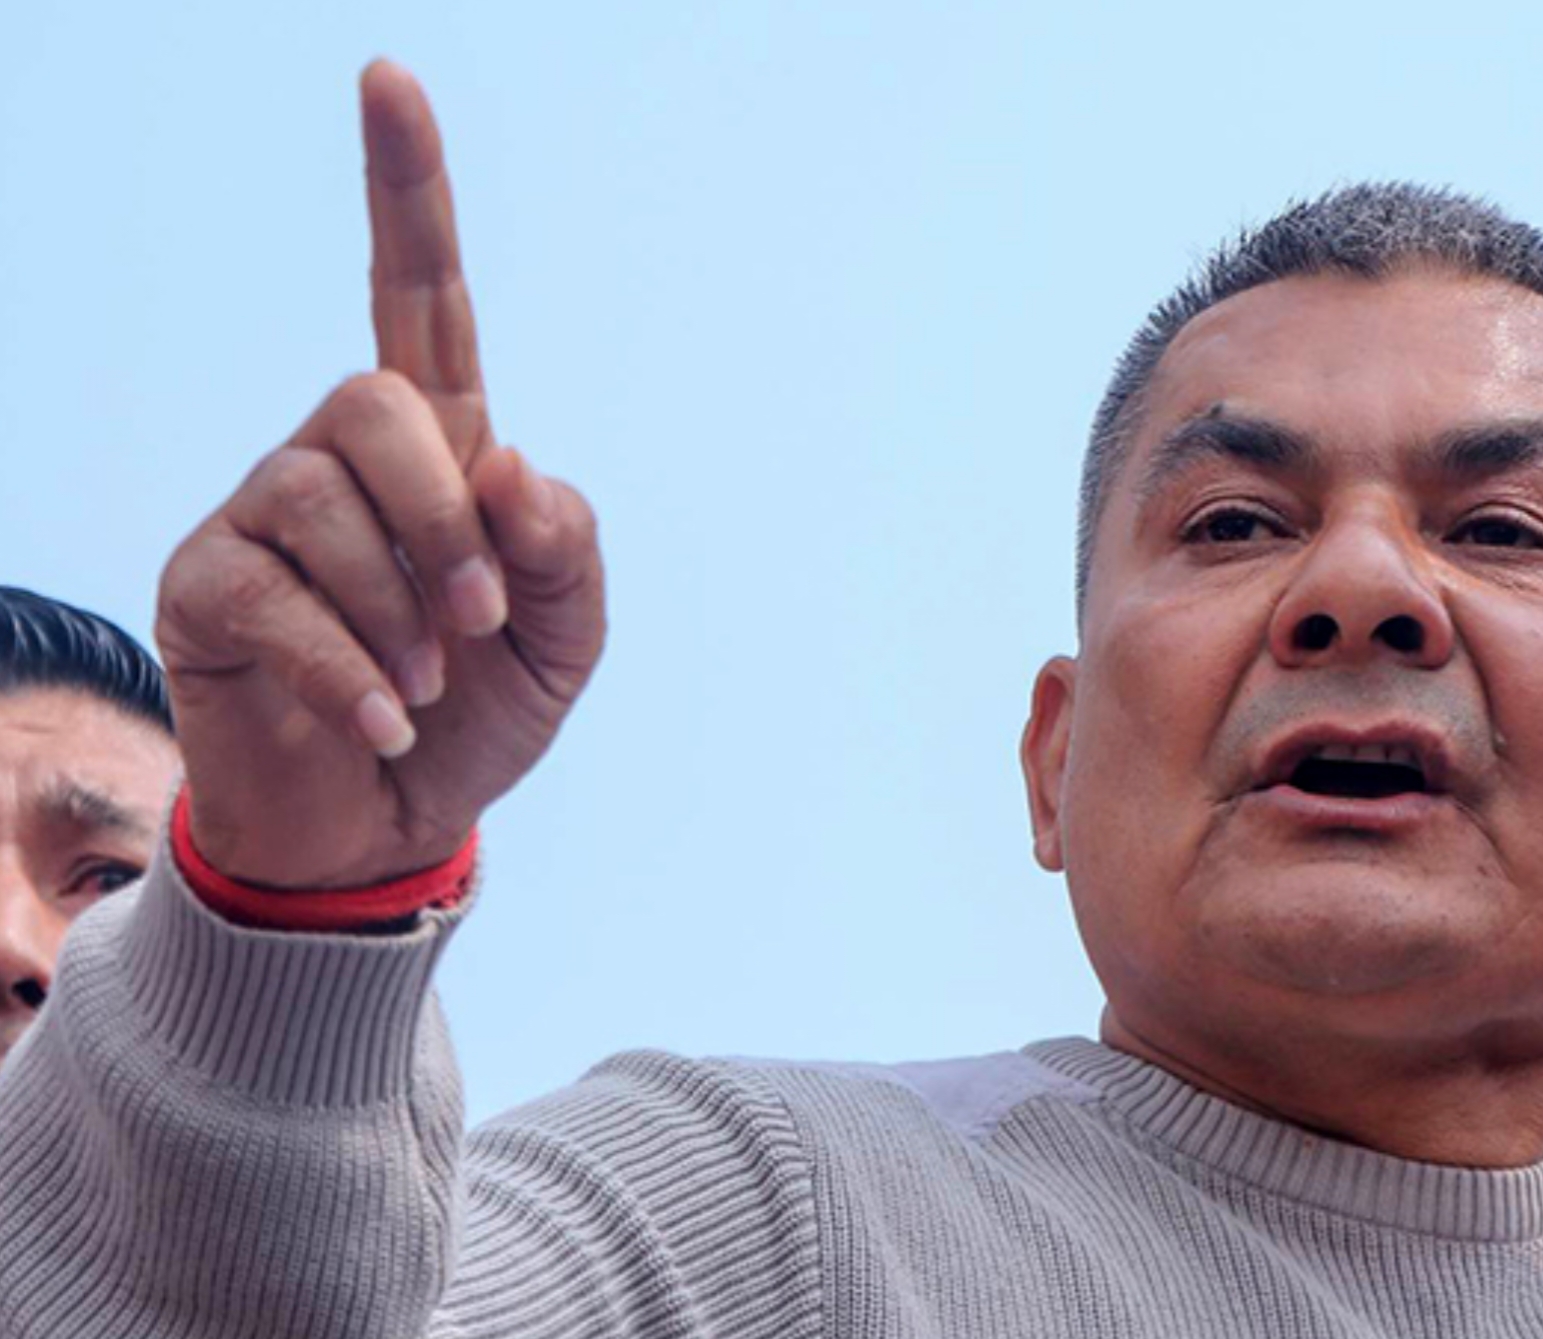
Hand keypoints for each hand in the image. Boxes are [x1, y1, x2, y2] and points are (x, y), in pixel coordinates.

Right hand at [156, 61, 604, 889]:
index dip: (406, 190)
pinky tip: (386, 724)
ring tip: (426, 689)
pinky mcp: (206, 587)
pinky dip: (354, 673)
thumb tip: (506, 460)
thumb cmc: (480, 714)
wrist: (390, 832)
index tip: (390, 78)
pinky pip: (278, 598)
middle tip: (479, 623)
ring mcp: (261, 515)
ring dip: (400, 613)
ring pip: (323, 504)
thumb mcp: (565, 638)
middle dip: (443, 520)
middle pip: (377, 400)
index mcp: (437, 446)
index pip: (417, 293)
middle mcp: (337, 456)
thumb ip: (564, 549)